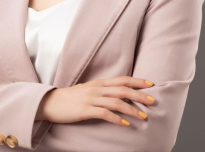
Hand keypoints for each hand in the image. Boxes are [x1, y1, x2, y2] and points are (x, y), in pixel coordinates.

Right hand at [37, 76, 154, 126]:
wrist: (52, 102)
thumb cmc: (72, 97)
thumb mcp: (89, 90)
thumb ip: (103, 90)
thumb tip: (120, 94)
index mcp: (99, 83)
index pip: (122, 79)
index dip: (137, 81)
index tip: (151, 84)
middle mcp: (97, 88)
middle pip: (122, 89)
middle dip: (139, 95)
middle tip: (152, 100)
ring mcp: (91, 99)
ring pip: (116, 102)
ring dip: (131, 109)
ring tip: (143, 116)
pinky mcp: (85, 110)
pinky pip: (104, 113)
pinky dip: (117, 119)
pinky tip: (125, 124)